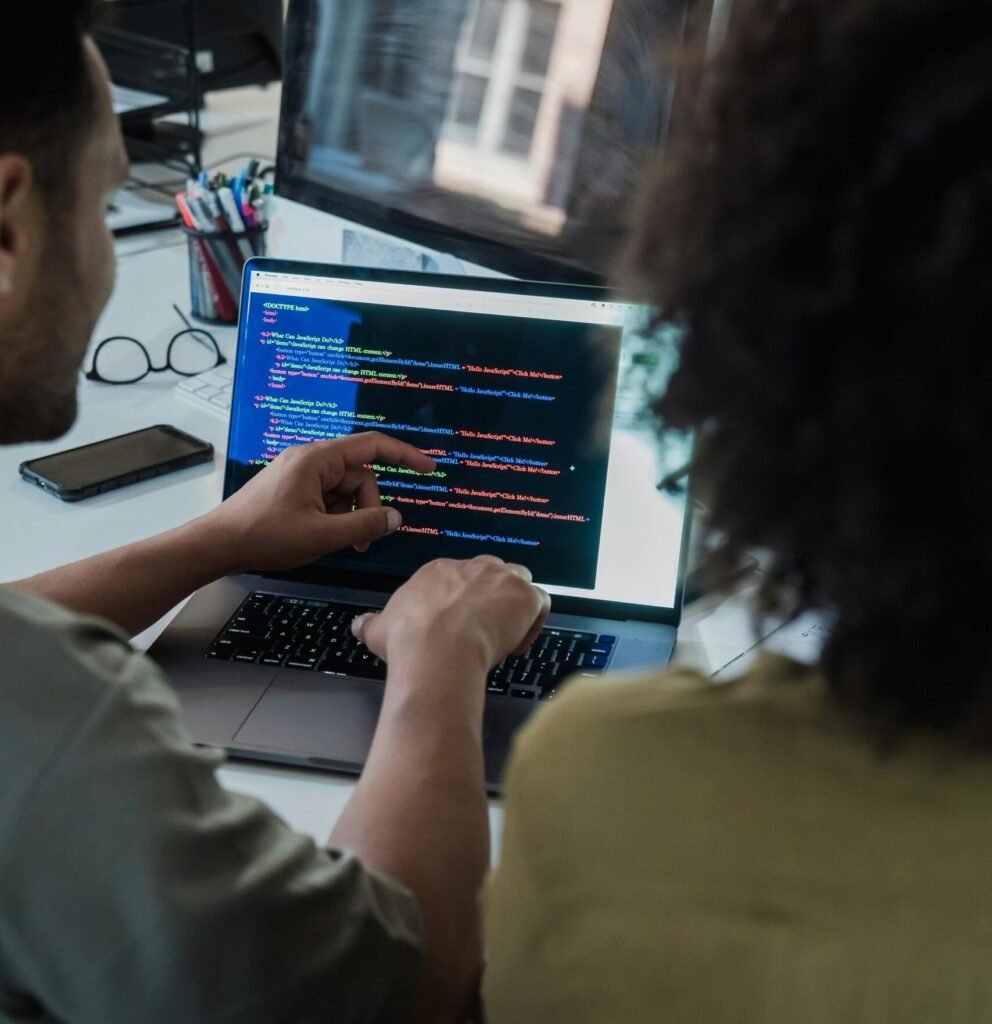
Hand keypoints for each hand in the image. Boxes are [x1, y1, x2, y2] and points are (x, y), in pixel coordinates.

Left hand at [200, 433, 435, 573]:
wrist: (218, 544)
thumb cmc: (266, 535)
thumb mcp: (322, 535)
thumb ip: (364, 525)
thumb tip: (396, 518)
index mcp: (317, 459)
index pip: (372, 445)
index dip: (405, 455)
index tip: (429, 468)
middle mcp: (310, 459)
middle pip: (360, 475)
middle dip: (368, 507)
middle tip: (362, 540)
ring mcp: (300, 474)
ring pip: (344, 490)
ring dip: (351, 515)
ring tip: (341, 543)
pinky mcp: (292, 489)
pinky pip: (327, 497)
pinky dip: (334, 516)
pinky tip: (324, 537)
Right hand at [352, 555, 550, 679]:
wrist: (437, 650)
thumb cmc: (409, 640)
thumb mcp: (380, 629)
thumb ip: (371, 624)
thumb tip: (357, 624)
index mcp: (439, 571)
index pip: (459, 577)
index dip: (463, 603)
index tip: (460, 627)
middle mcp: (472, 567)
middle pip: (491, 573)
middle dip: (491, 597)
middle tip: (483, 629)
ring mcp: (501, 578)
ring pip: (519, 581)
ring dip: (515, 604)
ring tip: (505, 635)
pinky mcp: (524, 595)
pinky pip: (539, 601)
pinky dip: (534, 620)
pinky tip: (519, 643)